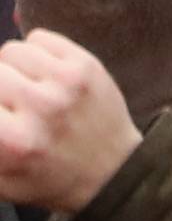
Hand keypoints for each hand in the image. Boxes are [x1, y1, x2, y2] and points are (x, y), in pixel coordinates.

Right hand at [0, 31, 139, 218]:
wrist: (111, 172)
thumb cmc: (46, 179)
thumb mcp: (1, 182)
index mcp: (11, 144)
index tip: (4, 112)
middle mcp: (38, 108)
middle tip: (7, 104)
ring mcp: (64, 83)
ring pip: (10, 50)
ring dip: (9, 68)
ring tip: (21, 90)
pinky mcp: (85, 64)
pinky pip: (39, 38)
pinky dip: (34, 53)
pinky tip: (42, 76)